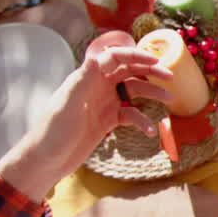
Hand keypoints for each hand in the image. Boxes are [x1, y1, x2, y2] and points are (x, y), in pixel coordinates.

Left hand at [0, 47, 171, 200]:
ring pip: (134, 91)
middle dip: (150, 72)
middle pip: (129, 71)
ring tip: (170, 99)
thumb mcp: (68, 104)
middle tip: (170, 77)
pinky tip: (150, 130)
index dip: (136, 56)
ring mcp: (104, 103)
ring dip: (152, 93)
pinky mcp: (108, 121)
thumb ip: (83, 80)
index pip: (115, 58)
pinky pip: (131, 115)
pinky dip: (142, 120)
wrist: (46, 161)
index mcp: (87, 77)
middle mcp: (98, 86)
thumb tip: (96, 56)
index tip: (156, 61)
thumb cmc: (52, 131)